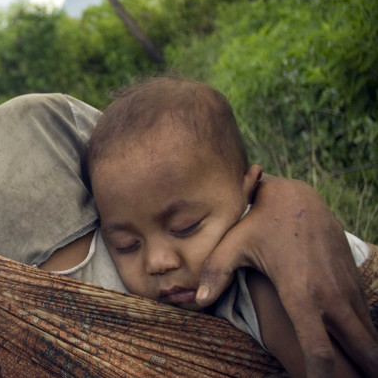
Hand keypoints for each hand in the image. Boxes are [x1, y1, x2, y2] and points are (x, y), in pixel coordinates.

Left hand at [196, 174, 377, 376]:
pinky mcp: (352, 280)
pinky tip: (366, 350)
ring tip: (368, 373)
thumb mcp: (234, 246)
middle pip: (363, 348)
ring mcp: (346, 287)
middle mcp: (330, 295)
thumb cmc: (261, 223)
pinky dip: (367, 334)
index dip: (320, 376)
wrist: (299, 197)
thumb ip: (215, 273)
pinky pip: (364, 314)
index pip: (319, 350)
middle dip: (366, 369)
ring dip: (371, 354)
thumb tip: (197, 301)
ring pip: (368, 332)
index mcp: (302, 294)